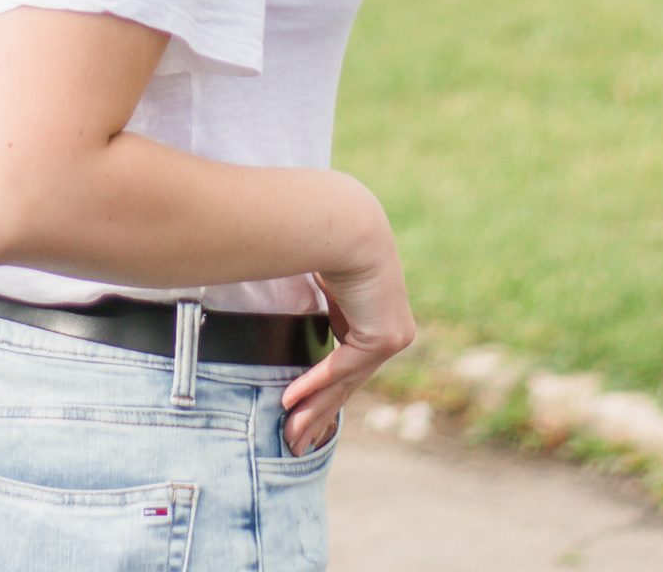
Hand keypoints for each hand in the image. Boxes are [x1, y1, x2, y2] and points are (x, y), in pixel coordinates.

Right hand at [280, 189, 415, 455]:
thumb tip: (272, 286)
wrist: (346, 222)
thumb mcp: (316, 275)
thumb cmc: (325, 235)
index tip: (300, 411)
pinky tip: (289, 401)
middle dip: (318, 413)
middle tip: (297, 441)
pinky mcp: (384, 338)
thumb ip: (309, 297)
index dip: (322, 389)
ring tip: (291, 436)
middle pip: (346, 382)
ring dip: (313, 410)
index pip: (347, 364)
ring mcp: (390, 336)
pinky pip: (341, 369)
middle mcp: (387, 330)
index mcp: (372, 315)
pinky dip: (313, 384)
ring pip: (344, 382)